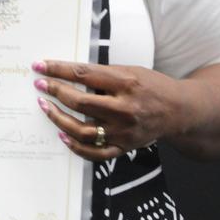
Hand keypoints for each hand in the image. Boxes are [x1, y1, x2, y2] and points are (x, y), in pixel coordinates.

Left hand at [32, 59, 181, 160]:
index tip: (40, 66)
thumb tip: (66, 73)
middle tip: (40, 86)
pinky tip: (62, 136)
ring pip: (83, 130)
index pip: (84, 75)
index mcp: (126, 83)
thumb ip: (102, 74)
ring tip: (45, 107)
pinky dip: (76, 147)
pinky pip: (95, 153)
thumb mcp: (130, 71)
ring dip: (59, 119)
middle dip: (56, 92)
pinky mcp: (124, 147)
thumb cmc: (152, 86)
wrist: (180, 110)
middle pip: (81, 103)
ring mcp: (124, 131)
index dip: (58, 70)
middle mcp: (125, 108)